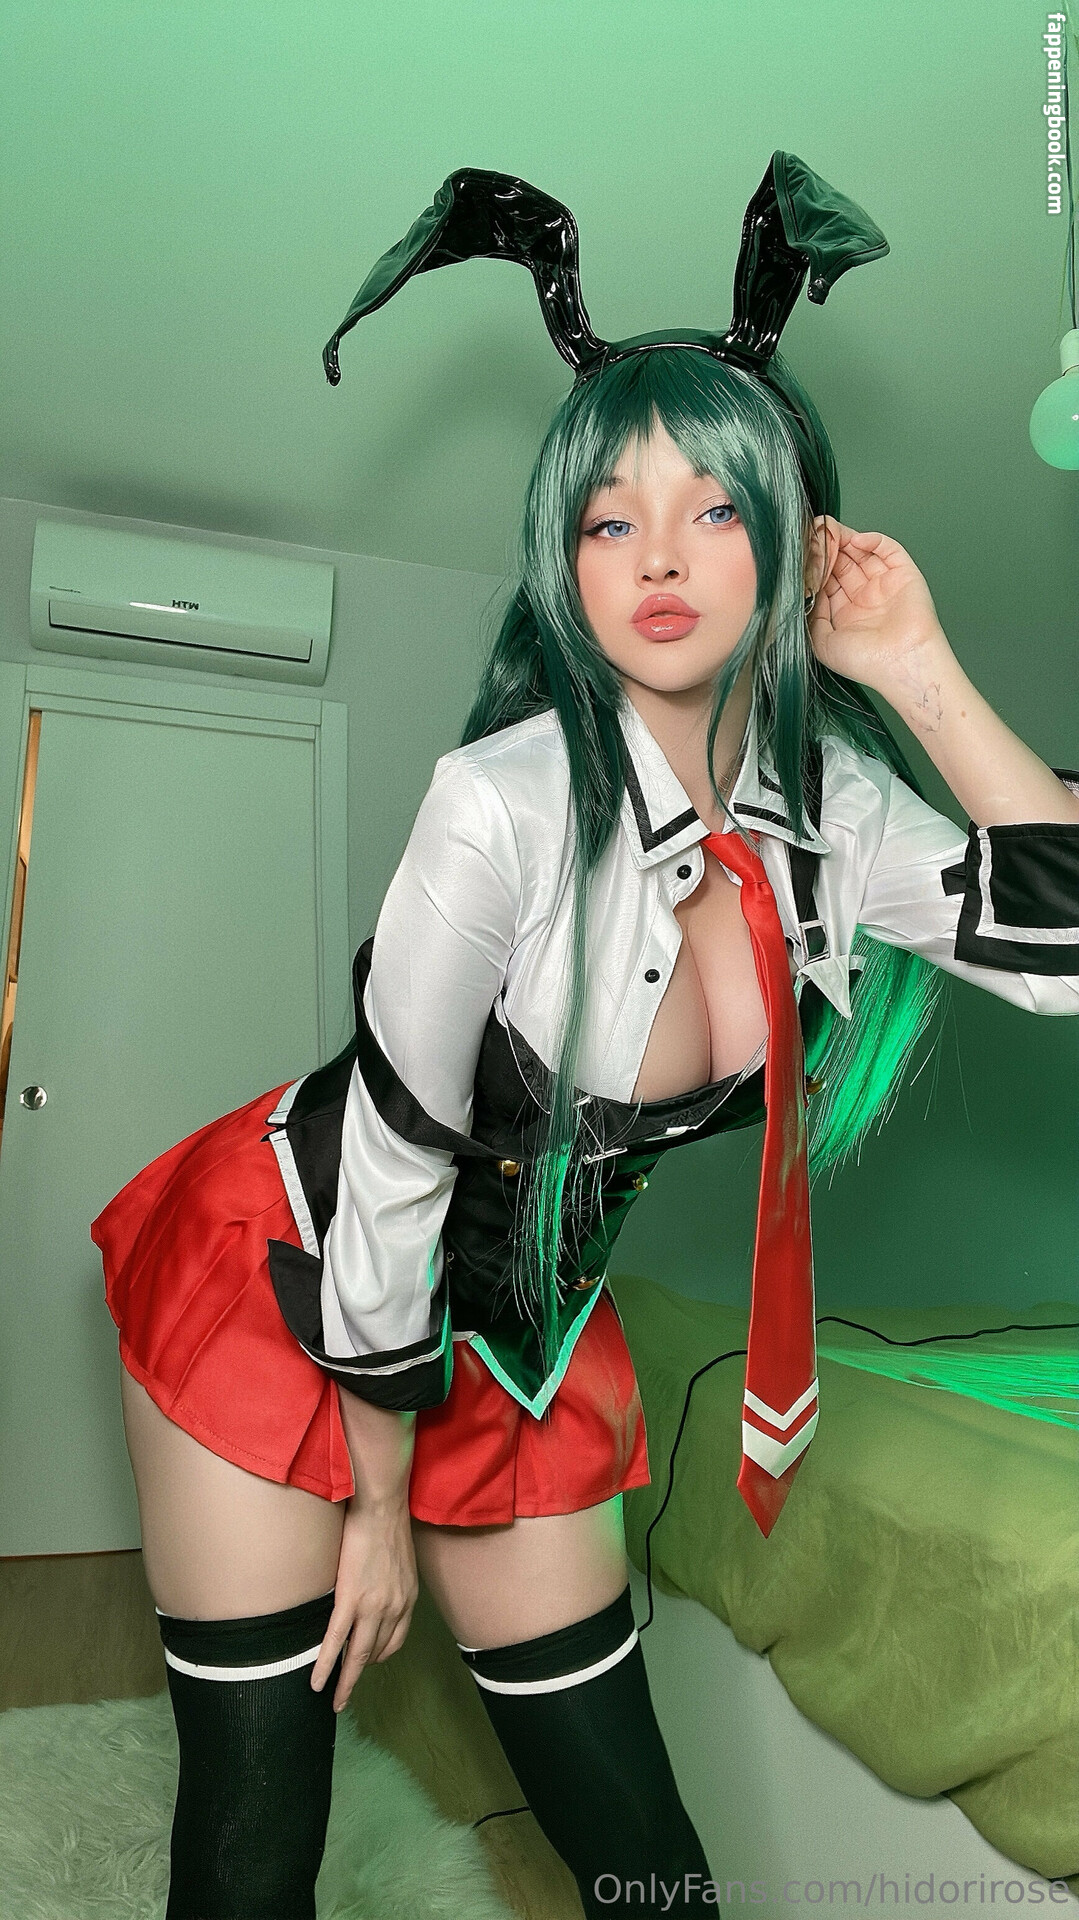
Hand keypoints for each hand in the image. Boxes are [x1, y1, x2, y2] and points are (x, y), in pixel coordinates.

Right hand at [309, 1496, 418, 1712]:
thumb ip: (392, 1584)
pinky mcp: (351, 1599)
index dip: (378, 1656)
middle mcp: (394, 1609)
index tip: (365, 1662)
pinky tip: (316, 1681)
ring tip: (332, 1697)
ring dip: (344, 1680)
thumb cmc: (387, 1525)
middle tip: (345, 1694)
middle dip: (359, 1675)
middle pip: (376, 1653)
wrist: (380, 1507)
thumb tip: (376, 1593)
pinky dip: (326, 1664)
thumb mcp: (401, 1562)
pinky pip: (336, 1640)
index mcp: (407, 1600)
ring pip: (357, 1655)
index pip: (394, 1641)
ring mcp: (373, 1607)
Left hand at [807, 517, 949, 696]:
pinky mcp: (904, 575)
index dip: (815, 565)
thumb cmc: (866, 662)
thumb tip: (804, 591)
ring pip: (862, 553)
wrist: (900, 664)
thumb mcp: (822, 642)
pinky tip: (856, 540)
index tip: (802, 552)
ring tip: (830, 531)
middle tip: (814, 534)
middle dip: (828, 548)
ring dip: (846, 539)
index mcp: (845, 613)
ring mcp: (884, 584)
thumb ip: (810, 615)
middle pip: (843, 562)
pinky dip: (873, 541)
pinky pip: (889, 550)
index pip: (827, 579)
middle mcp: (864, 597)